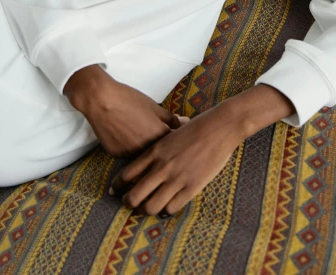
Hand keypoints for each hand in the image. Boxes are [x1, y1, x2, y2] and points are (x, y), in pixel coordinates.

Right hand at [64, 65, 189, 157]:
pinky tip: (128, 138)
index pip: (174, 144)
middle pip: (159, 154)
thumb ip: (170, 118)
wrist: (101, 100)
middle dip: (163, 148)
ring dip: (147, 151)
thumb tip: (185, 122)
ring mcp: (131, 154)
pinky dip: (132, 150)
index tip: (176, 137)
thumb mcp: (153, 106)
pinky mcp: (117, 156)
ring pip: (144, 157)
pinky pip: (129, 156)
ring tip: (141, 136)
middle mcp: (147, 149)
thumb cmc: (129, 99)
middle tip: (158, 138)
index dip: (176, 140)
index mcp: (159, 135)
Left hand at [108, 102, 244, 215]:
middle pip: (134, 195)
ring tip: (147, 207)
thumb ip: (159, 144)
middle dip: (128, 202)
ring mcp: (177, 178)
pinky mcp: (192, 187)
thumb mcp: (171, 132)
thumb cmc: (198, 125)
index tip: (114, 190)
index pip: (127, 174)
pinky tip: (166, 207)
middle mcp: (162, 166)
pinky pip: (171, 208)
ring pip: (151, 206)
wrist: (221, 126)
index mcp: (155, 150)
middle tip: (129, 203)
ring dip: (146, 209)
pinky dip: (166, 210)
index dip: (117, 186)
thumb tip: (149, 152)